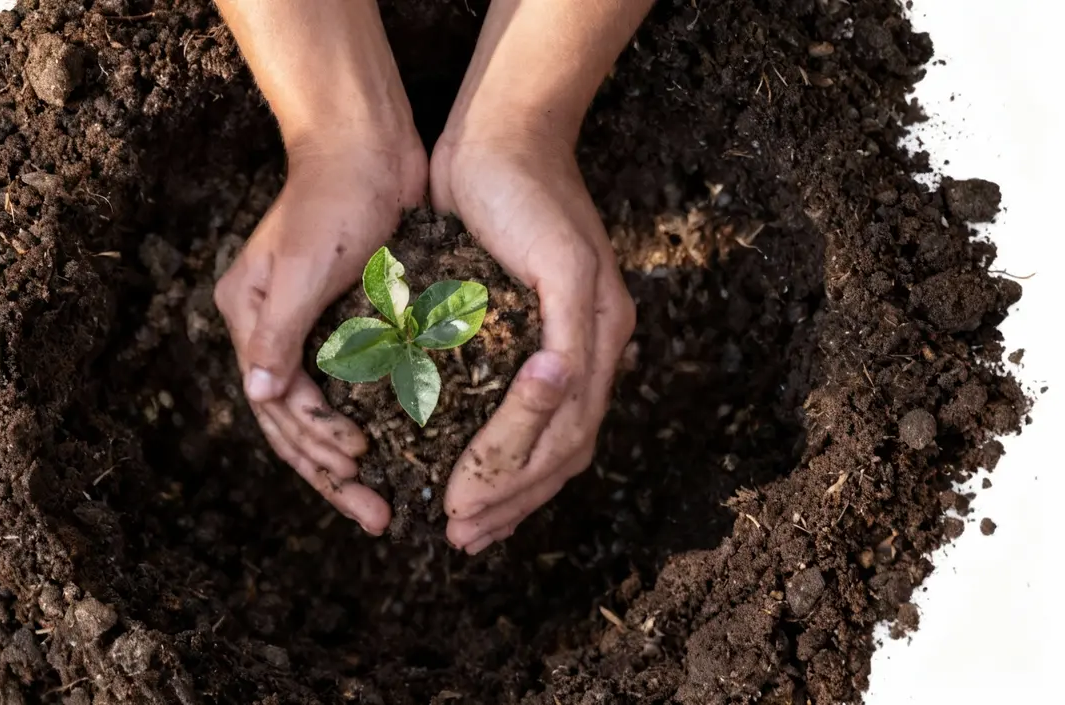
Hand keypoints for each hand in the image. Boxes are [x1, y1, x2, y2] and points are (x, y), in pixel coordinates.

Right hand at [214, 142, 426, 535]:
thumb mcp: (303, 267)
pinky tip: (403, 452)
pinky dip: (375, 421)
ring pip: (327, 415)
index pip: (279, 407)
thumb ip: (280, 333)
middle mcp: (275, 333)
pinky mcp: (350, 323)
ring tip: (390, 502)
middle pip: (298, 426)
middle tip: (381, 517)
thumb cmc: (333, 199)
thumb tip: (261, 397)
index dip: (316, 446)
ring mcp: (311, 330)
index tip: (361, 469)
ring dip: (353, 461)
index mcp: (250, 321)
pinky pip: (357, 389)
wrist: (369, 144)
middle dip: (335, 475)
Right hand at [431, 129, 635, 554]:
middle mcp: (606, 341)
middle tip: (462, 536)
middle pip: (569, 452)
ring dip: (515, 475)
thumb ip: (491, 355)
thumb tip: (461, 409)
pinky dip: (533, 413)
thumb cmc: (482, 216)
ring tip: (464, 507)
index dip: (521, 497)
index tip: (475, 527)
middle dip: (514, 503)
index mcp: (586, 350)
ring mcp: (600, 315)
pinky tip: (499, 446)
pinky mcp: (580, 284)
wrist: (498, 138)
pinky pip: (566, 370)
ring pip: (570, 425)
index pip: (564, 448)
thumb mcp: (486, 303)